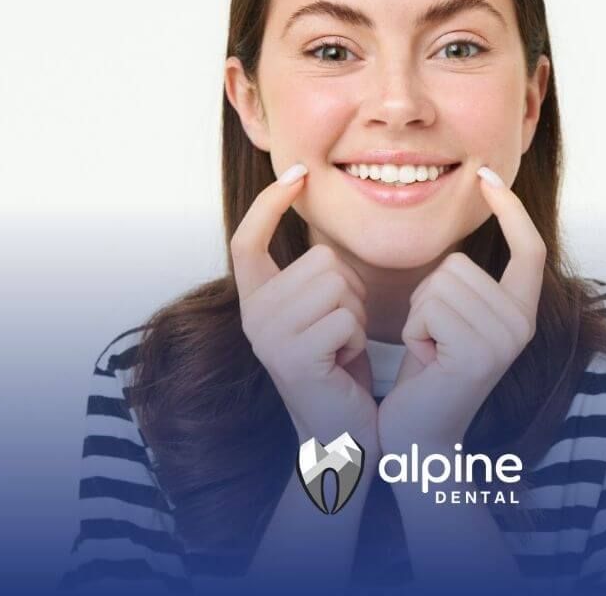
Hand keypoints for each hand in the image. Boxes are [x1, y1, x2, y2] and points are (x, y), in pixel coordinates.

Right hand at [231, 163, 376, 448]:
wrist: (344, 432)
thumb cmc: (339, 365)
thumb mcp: (321, 309)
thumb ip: (314, 273)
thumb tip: (318, 209)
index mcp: (255, 300)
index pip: (247, 239)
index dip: (269, 203)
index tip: (298, 173)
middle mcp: (252, 316)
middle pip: (319, 260)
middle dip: (349, 291)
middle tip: (341, 331)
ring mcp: (267, 337)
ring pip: (337, 285)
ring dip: (356, 315)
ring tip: (342, 347)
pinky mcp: (291, 358)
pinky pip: (345, 318)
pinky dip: (358, 339)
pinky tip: (344, 363)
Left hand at [378, 166, 546, 452]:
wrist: (417, 435)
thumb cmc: (427, 372)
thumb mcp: (450, 316)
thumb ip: (463, 282)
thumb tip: (459, 228)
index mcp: (520, 311)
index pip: (529, 249)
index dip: (510, 209)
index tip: (485, 174)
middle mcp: (522, 323)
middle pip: (459, 264)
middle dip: (428, 296)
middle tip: (434, 340)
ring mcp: (504, 340)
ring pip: (440, 283)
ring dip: (419, 315)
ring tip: (431, 351)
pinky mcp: (479, 354)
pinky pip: (430, 309)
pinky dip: (414, 331)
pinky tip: (426, 362)